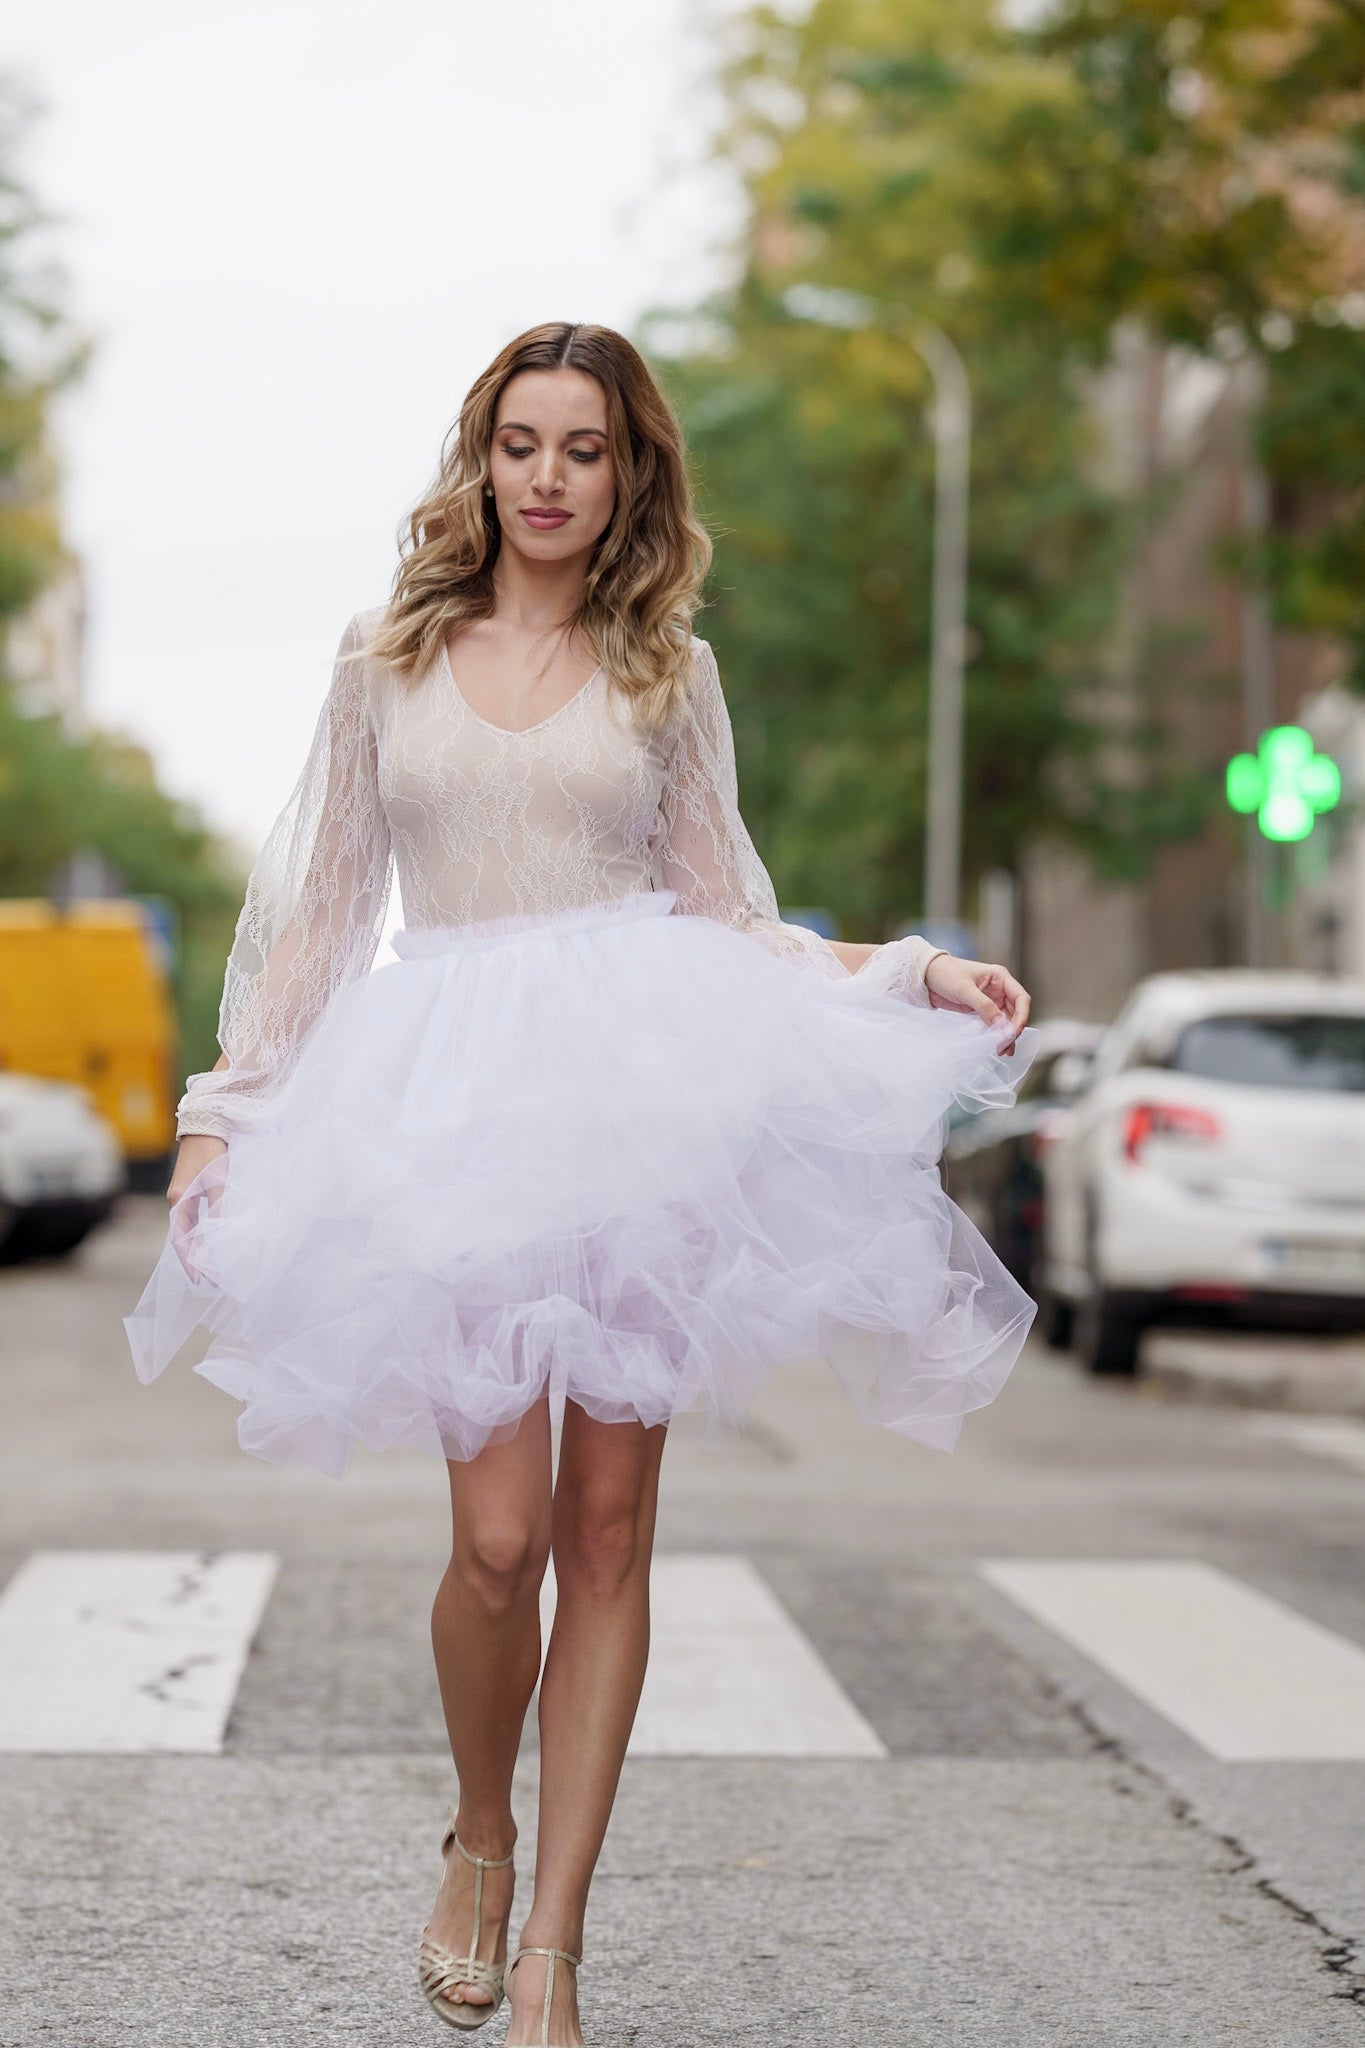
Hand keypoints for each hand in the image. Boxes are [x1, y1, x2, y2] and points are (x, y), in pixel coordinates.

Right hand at [167, 1133, 228, 1282]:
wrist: (204, 1126)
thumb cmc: (212, 1152)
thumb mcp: (219, 1181)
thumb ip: (221, 1206)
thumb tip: (224, 1234)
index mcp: (179, 1201)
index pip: (181, 1239)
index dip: (191, 1261)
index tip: (201, 1279)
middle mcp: (176, 1202)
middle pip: (182, 1238)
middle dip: (194, 1260)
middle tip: (208, 1281)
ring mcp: (181, 1197)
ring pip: (187, 1230)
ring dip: (197, 1249)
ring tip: (209, 1268)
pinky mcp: (189, 1192)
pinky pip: (192, 1221)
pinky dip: (199, 1235)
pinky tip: (209, 1243)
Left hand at [926, 952, 1030, 1054]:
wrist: (926, 976)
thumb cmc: (945, 973)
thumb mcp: (965, 989)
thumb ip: (984, 1006)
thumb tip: (1000, 1024)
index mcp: (1000, 977)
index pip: (1021, 998)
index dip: (1022, 1015)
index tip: (1014, 1031)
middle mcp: (999, 989)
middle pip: (1016, 1012)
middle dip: (1013, 1029)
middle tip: (1005, 1045)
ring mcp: (991, 1000)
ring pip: (1006, 1020)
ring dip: (1006, 1035)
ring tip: (1003, 1051)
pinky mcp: (980, 1010)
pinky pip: (993, 1024)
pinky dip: (996, 1035)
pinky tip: (997, 1046)